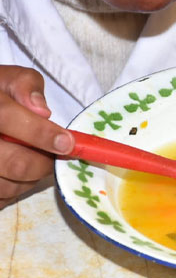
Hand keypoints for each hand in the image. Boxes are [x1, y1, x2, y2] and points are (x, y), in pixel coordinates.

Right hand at [0, 66, 73, 208]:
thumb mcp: (5, 79)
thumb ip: (25, 85)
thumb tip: (42, 110)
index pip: (8, 118)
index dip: (40, 133)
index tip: (67, 143)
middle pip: (16, 163)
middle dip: (44, 162)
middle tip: (56, 155)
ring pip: (9, 186)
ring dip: (30, 178)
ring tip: (31, 159)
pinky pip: (1, 198)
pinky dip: (14, 189)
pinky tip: (13, 172)